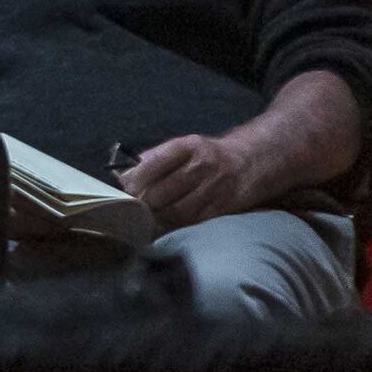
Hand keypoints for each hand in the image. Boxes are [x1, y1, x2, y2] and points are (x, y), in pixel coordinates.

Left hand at [120, 133, 255, 231]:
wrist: (247, 162)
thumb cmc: (205, 155)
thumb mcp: (182, 146)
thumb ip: (154, 157)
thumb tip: (123, 173)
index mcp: (188, 146)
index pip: (156, 162)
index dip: (137, 178)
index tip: (124, 187)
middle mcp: (203, 166)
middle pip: (165, 190)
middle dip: (144, 201)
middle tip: (130, 207)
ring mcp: (214, 188)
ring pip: (178, 210)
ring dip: (157, 217)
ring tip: (144, 218)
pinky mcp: (222, 208)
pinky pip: (193, 221)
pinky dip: (174, 225)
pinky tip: (163, 224)